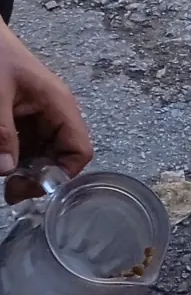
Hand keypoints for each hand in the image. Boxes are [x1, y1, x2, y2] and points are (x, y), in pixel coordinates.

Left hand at [0, 26, 92, 178]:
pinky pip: (26, 145)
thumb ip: (2, 132)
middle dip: (39, 176)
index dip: (62, 174)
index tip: (33, 186)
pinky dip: (15, 158)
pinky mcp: (24, 118)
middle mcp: (55, 113)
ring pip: (42, 155)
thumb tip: (7, 170)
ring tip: (5, 180)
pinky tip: (2, 162)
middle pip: (61, 157)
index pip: (79, 150)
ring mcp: (40, 116)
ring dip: (26, 170)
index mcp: (59, 105)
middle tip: (11, 190)